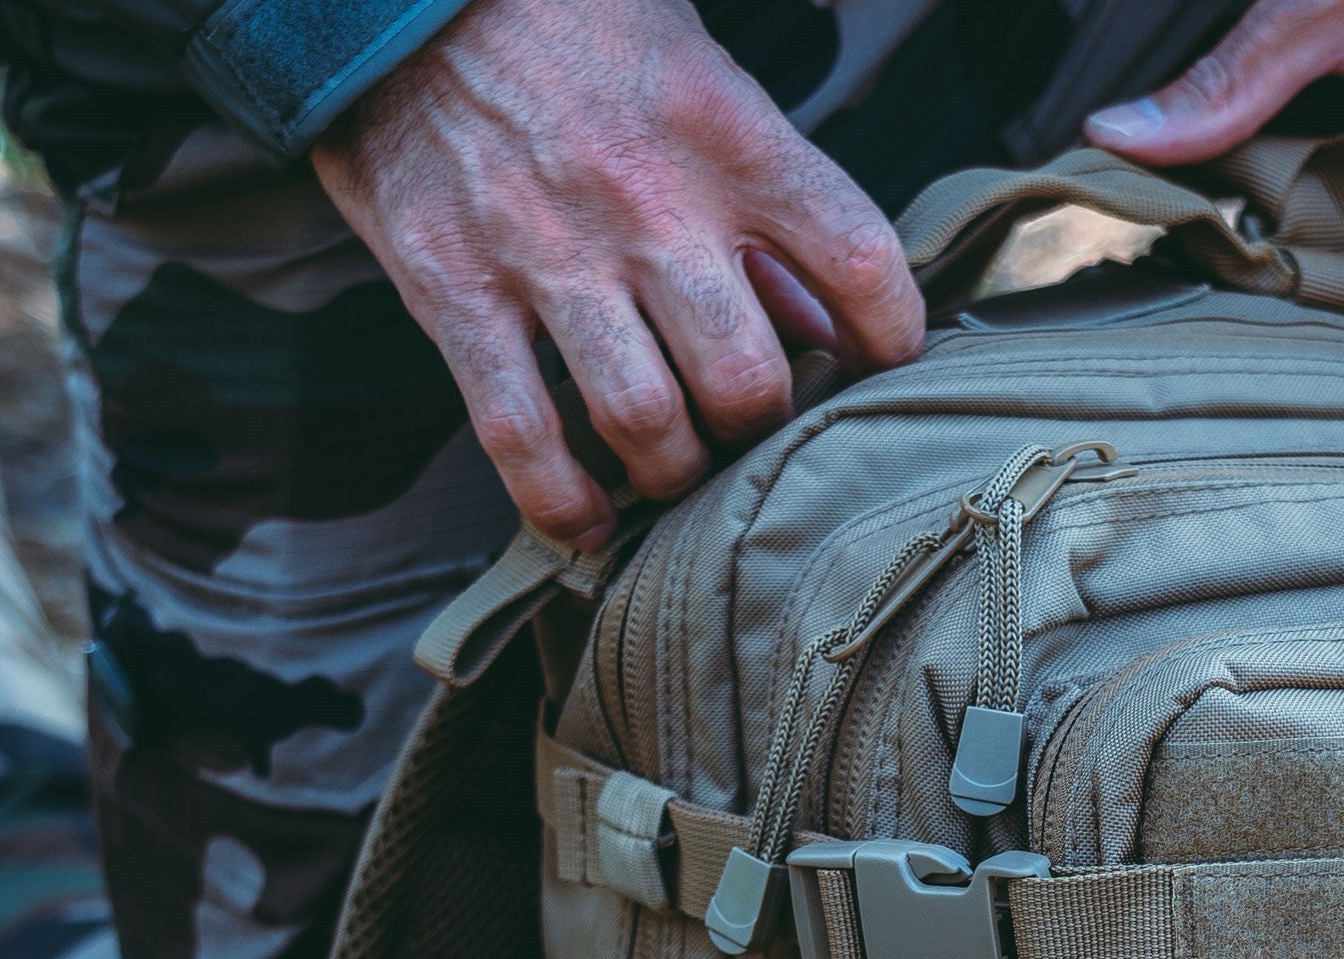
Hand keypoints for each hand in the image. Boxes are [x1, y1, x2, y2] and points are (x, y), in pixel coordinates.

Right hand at [313, 0, 923, 542]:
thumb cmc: (571, 19)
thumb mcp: (698, 63)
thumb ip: (769, 193)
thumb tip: (823, 325)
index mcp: (726, 133)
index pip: (858, 260)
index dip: (889, 337)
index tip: (876, 364)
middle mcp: (645, 200)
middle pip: (746, 377)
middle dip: (759, 426)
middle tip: (746, 425)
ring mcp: (545, 252)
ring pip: (644, 421)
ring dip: (672, 471)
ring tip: (674, 467)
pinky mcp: (453, 290)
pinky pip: (519, 433)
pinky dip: (559, 500)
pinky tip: (587, 523)